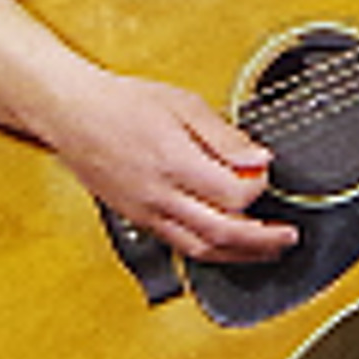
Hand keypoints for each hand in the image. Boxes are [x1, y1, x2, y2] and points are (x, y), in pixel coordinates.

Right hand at [39, 67, 296, 263]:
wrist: (70, 112)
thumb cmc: (121, 104)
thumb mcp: (182, 104)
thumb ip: (225, 136)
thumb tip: (260, 158)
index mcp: (174, 162)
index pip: (234, 194)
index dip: (258, 188)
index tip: (264, 176)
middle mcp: (159, 194)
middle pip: (222, 231)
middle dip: (263, 239)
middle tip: (288, 236)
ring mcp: (146, 212)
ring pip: (201, 248)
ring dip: (241, 255)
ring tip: (268, 251)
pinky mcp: (137, 219)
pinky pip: (179, 245)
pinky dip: (210, 251)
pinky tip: (229, 247)